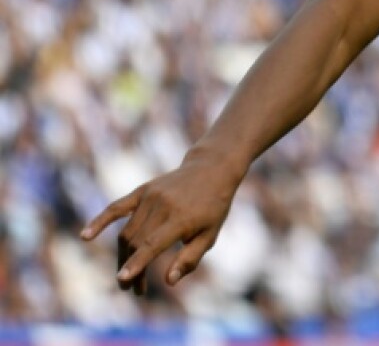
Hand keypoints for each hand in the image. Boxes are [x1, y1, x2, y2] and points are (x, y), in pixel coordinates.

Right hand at [80, 152, 242, 295]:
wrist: (211, 169)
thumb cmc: (213, 206)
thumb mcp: (210, 234)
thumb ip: (189, 258)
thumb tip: (168, 282)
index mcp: (181, 218)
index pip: (153, 244)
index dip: (137, 263)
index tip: (123, 280)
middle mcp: (163, 206)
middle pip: (136, 242)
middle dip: (131, 268)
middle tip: (133, 289)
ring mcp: (150, 197)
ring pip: (127, 232)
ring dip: (123, 257)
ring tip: (126, 276)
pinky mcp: (142, 190)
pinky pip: (116, 207)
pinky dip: (100, 221)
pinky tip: (85, 236)